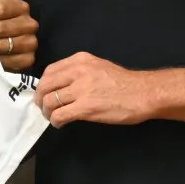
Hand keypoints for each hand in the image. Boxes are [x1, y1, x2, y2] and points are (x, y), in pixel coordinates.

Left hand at [35, 52, 152, 127]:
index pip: (50, 71)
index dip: (43, 84)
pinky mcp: (86, 107)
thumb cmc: (124, 82)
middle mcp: (77, 71)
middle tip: (42, 107)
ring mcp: (81, 90)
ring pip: (50, 100)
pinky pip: (60, 115)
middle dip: (40, 98)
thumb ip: (78, 71)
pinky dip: (55, 121)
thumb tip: (61, 83)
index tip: (44, 93)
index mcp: (79, 60)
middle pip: (45, 85)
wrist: (144, 94)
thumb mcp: (97, 66)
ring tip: (51, 117)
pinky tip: (59, 124)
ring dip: (47, 111)